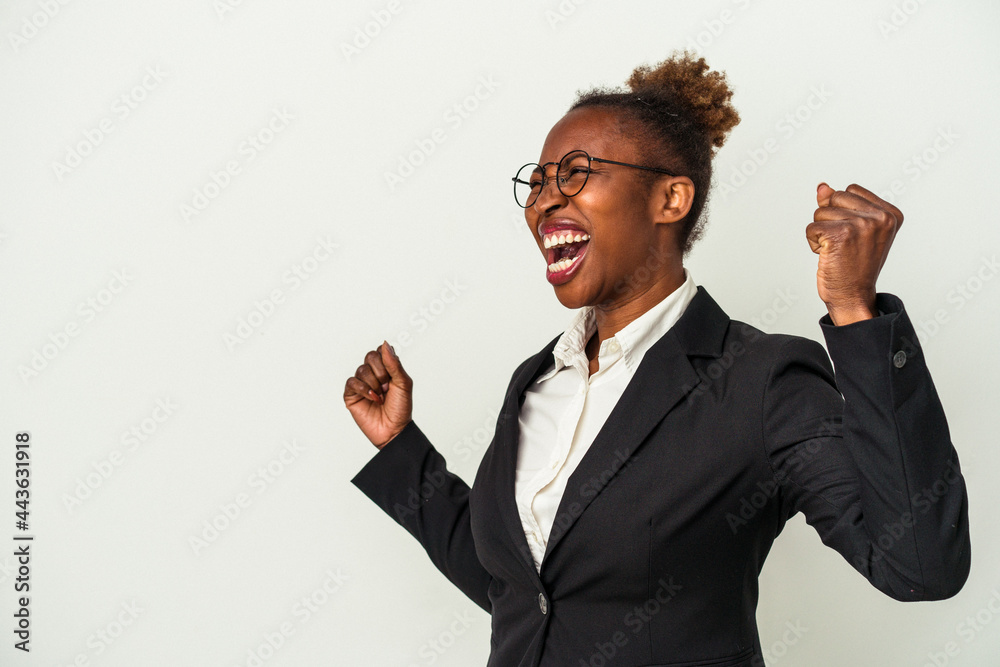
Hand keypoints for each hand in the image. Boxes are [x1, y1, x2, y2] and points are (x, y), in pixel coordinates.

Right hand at [344, 341, 412, 448]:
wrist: (394, 430)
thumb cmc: (401, 408)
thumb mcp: (403, 383)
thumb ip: (394, 363)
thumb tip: (384, 344)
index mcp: (387, 369)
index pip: (380, 351)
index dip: (386, 360)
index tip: (393, 375)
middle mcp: (373, 374)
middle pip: (370, 357)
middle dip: (381, 372)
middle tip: (387, 387)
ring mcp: (361, 384)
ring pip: (361, 370)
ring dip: (374, 384)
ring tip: (380, 397)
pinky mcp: (351, 395)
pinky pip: (352, 382)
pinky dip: (363, 389)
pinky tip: (372, 398)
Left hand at [806, 182, 902, 324]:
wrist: (853, 296)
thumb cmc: (854, 265)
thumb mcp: (854, 229)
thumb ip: (839, 204)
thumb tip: (822, 187)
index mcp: (890, 214)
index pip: (850, 190)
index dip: (843, 211)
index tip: (855, 235)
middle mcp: (880, 217)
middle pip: (834, 197)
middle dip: (830, 219)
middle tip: (844, 244)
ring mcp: (862, 225)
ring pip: (820, 212)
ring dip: (821, 232)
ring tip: (838, 250)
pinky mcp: (841, 234)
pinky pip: (812, 227)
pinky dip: (813, 242)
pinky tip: (829, 256)